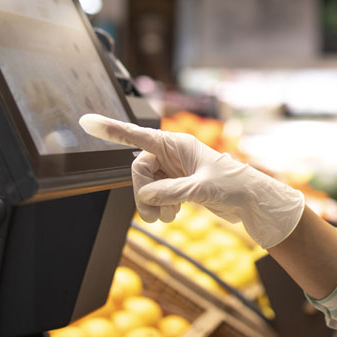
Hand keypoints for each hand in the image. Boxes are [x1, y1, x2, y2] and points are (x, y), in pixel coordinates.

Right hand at [79, 114, 304, 248]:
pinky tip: (174, 212)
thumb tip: (145, 195)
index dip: (111, 129)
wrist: (250, 201)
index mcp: (176, 144)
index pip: (136, 136)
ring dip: (152, 203)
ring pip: (144, 186)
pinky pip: (154, 196)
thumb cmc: (233, 185)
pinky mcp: (176, 184)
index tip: (86, 121)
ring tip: (169, 215)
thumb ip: (171, 190)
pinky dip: (160, 207)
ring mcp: (172, 170)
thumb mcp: (202, 188)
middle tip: (156, 211)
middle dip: (143, 193)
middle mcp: (171, 154)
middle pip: (138, 170)